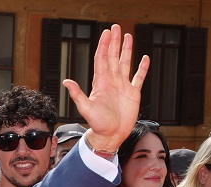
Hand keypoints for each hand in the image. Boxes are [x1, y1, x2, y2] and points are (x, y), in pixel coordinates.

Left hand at [62, 24, 148, 150]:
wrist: (110, 135)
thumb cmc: (97, 124)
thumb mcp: (86, 108)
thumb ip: (77, 94)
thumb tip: (66, 81)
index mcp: (101, 82)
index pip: (101, 59)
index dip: (104, 45)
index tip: (106, 33)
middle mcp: (112, 81)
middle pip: (112, 57)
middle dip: (114, 42)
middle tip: (116, 27)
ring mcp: (123, 86)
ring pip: (125, 63)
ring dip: (126, 50)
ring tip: (128, 36)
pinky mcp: (133, 93)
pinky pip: (138, 77)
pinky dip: (142, 68)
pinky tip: (144, 58)